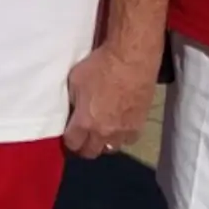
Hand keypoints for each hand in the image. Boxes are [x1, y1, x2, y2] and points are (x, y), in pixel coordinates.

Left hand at [62, 42, 157, 157]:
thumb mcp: (75, 80)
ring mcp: (123, 130)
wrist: (131, 57)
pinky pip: (128, 139)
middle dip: (84, 146)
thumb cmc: (100, 64)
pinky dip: (122, 136)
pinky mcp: (139, 124)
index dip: (69, 140)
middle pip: (90, 152)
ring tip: (102, 131)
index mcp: (85, 122)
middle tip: (83, 136)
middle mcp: (104, 132)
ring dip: (103, 142)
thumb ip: (73, 100)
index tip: (69, 134)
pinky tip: (119, 125)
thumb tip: (75, 110)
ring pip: (110, 148)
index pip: (72, 144)